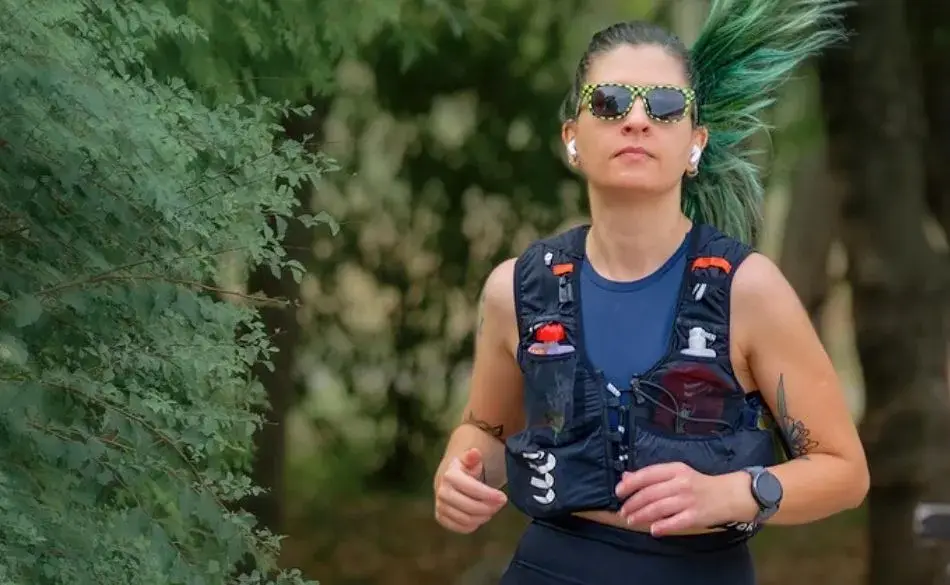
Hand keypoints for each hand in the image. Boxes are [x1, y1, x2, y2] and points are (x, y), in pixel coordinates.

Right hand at [434, 448, 507, 533]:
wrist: (449, 479)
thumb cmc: (464, 470)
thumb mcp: (470, 461)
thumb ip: (473, 458)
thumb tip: (474, 452)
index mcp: (450, 475)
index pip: (471, 488)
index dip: (488, 495)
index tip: (503, 497)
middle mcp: (442, 491)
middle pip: (469, 507)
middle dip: (488, 508)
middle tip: (500, 504)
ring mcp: (440, 505)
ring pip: (465, 519)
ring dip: (482, 517)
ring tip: (491, 510)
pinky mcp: (440, 517)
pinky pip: (459, 528)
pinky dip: (473, 525)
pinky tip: (481, 516)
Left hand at [614, 462, 755, 536]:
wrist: (729, 495)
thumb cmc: (699, 484)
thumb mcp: (677, 474)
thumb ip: (652, 476)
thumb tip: (626, 477)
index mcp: (676, 469)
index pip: (648, 474)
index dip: (630, 484)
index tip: (618, 492)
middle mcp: (681, 483)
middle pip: (650, 493)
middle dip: (633, 503)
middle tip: (623, 511)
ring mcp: (688, 500)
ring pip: (659, 508)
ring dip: (642, 515)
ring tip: (631, 520)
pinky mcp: (696, 516)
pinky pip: (675, 522)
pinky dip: (662, 526)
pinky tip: (653, 530)